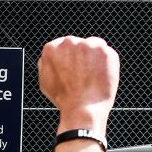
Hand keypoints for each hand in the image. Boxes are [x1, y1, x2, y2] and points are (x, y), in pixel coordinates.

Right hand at [38, 37, 118, 151]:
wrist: (82, 108)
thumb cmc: (64, 98)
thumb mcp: (44, 81)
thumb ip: (47, 64)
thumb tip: (53, 58)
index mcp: (51, 48)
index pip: (62, 45)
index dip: (67, 58)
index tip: (70, 67)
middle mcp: (69, 43)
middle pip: (78, 44)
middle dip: (81, 56)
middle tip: (81, 74)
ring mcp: (88, 45)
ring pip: (94, 46)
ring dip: (93, 58)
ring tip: (90, 76)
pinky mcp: (105, 51)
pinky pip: (107, 54)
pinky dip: (105, 64)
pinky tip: (99, 76)